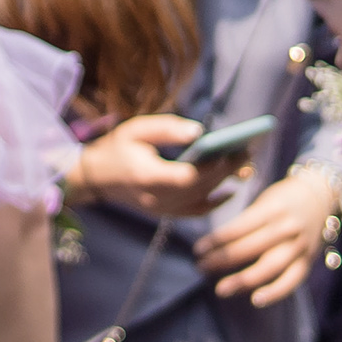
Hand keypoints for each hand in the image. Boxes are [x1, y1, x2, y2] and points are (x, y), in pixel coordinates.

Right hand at [64, 114, 242, 220]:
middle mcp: (156, 199)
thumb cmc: (117, 147)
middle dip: (227, 170)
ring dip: (224, 182)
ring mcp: (161, 209)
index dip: (214, 166)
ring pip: (201, 199)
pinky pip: (195, 212)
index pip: (188, 177)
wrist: (95, 177)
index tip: (233, 150)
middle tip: (247, 151)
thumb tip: (199, 132)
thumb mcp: (137, 129)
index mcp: (148, 177)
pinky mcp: (164, 213)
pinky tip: (230, 188)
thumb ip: (168, 129)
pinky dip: (214, 202)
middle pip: (201, 188)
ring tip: (243, 164)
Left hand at [194, 166, 336, 306]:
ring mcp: (299, 246)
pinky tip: (255, 300)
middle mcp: (287, 228)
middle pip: (251, 248)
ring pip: (269, 267)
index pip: (240, 228)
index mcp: (272, 210)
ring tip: (221, 289)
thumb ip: (245, 223)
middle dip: (223, 260)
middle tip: (201, 268)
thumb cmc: (282, 201)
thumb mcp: (263, 202)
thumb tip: (214, 247)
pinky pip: (291, 281)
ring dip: (243, 280)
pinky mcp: (307, 261)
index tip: (197, 251)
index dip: (217, 240)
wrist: (320, 198)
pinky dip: (275, 292)